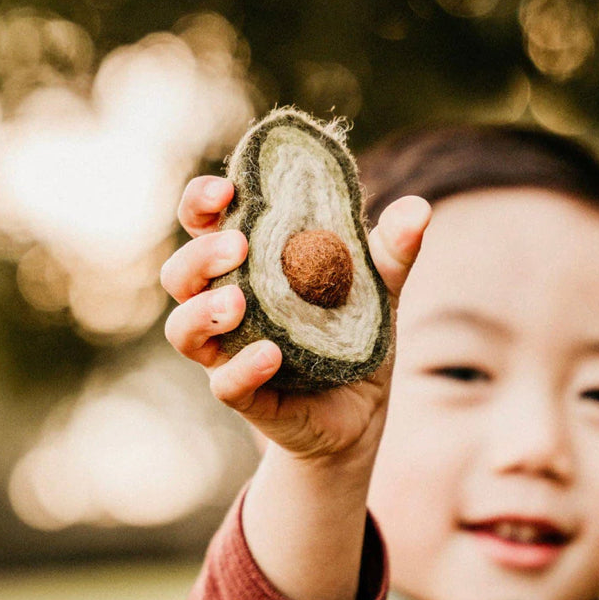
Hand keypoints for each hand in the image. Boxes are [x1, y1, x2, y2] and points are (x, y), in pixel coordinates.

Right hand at [161, 175, 430, 460]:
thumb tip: (419, 209)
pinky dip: (243, 367)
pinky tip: (271, 354)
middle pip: (180, 274)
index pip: (204, 224)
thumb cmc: (356, 333)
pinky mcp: (246, 396)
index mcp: (249, 265)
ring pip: (183, 330)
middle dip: (198, 254)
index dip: (201, 201)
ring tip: (237, 303)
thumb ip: (393, 249)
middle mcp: (227, 305)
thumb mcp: (381, 287)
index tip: (225, 190)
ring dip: (202, 312)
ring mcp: (230, 352)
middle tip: (238, 245)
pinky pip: (226, 383)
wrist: (364, 409)